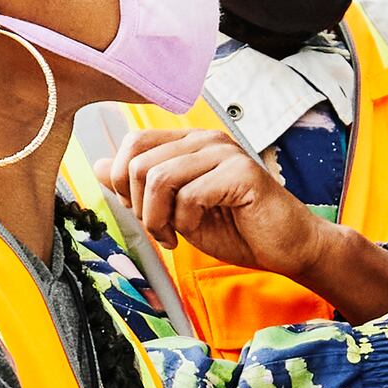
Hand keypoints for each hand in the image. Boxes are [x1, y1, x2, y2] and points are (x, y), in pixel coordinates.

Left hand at [110, 119, 345, 287]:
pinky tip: (194, 233)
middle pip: (139, 160)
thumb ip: (141, 187)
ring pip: (159, 178)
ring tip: (174, 235)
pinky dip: (184, 223)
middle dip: (137, 205)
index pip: (134, 143)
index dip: (123, 181)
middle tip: (159, 229)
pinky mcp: (242, 174)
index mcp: (190, 143)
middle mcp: (206, 140)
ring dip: (157, 218)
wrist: (287, 247)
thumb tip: (99, 167)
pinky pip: (190, 196)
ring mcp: (225, 153)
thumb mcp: (177, 210)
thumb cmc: (237, 229)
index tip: (141, 212)